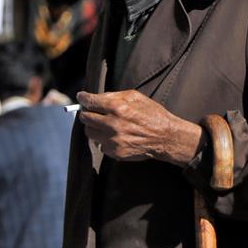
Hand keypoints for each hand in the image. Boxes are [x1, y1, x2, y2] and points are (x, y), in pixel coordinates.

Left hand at [76, 90, 203, 165]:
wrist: (166, 137)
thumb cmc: (152, 114)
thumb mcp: (136, 97)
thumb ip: (114, 95)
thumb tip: (97, 97)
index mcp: (117, 107)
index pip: (90, 102)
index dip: (83, 98)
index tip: (81, 97)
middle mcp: (112, 124)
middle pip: (85, 118)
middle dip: (86, 113)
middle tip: (92, 111)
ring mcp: (113, 140)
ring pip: (89, 133)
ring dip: (93, 127)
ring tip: (103, 124)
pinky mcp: (115, 152)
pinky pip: (100, 145)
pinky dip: (104, 140)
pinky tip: (114, 136)